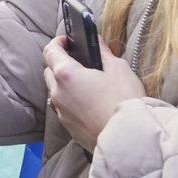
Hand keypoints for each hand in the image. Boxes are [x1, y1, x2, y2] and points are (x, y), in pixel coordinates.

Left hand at [43, 36, 143, 152]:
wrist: (128, 138)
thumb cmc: (123, 100)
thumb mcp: (118, 69)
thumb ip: (103, 53)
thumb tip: (97, 42)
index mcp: (66, 74)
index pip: (50, 50)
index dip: (58, 42)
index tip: (68, 40)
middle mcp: (58, 92)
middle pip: (49, 70)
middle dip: (60, 62)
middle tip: (79, 61)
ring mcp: (61, 111)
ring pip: (54, 90)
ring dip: (64, 83)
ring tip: (86, 82)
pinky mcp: (67, 127)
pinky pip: (62, 107)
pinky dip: (70, 100)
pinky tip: (88, 101)